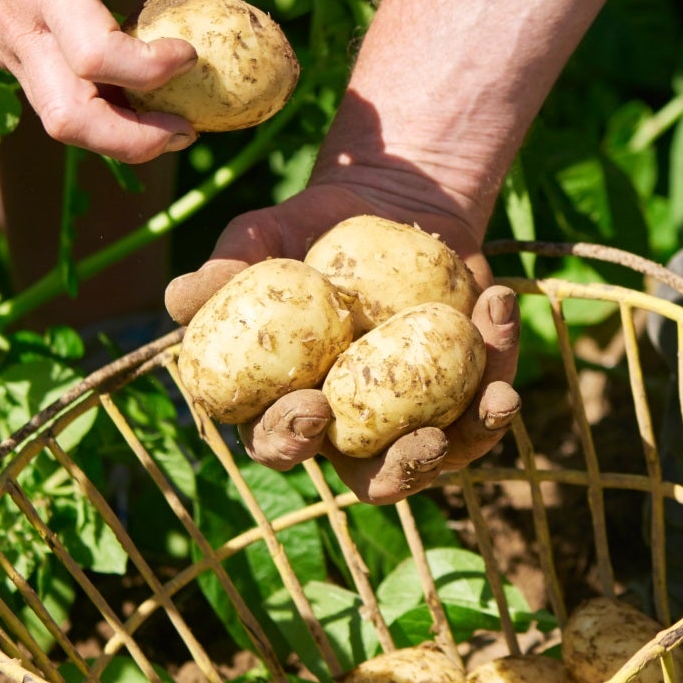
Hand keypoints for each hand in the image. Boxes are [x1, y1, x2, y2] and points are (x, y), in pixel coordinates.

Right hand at [0, 0, 221, 161]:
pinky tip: (133, 88)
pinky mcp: (4, 47)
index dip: (150, 69)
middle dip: (134, 141)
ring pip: (59, 118)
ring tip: (170, 119)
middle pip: (70, 120)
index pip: (96, 58)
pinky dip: (96, 106)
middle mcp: (19, 28)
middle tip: (187, 129)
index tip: (191, 50)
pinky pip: (52, 94)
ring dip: (117, 133)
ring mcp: (6, 45)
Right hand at [167, 177, 520, 504]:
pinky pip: (488, 401)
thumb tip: (179, 296)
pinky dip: (503, 367)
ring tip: (497, 396)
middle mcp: (351, 430)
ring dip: (473, 435)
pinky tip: (502, 312)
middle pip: (371, 478)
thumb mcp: (261, 237)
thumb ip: (225, 268)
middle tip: (420, 440)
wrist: (386, 204)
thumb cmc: (306, 231)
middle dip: (398, 472)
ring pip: (444, 455)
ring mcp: (413, 417)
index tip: (308, 408)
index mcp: (286, 407)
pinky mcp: (466, 393)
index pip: (278, 443)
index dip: (288, 440)